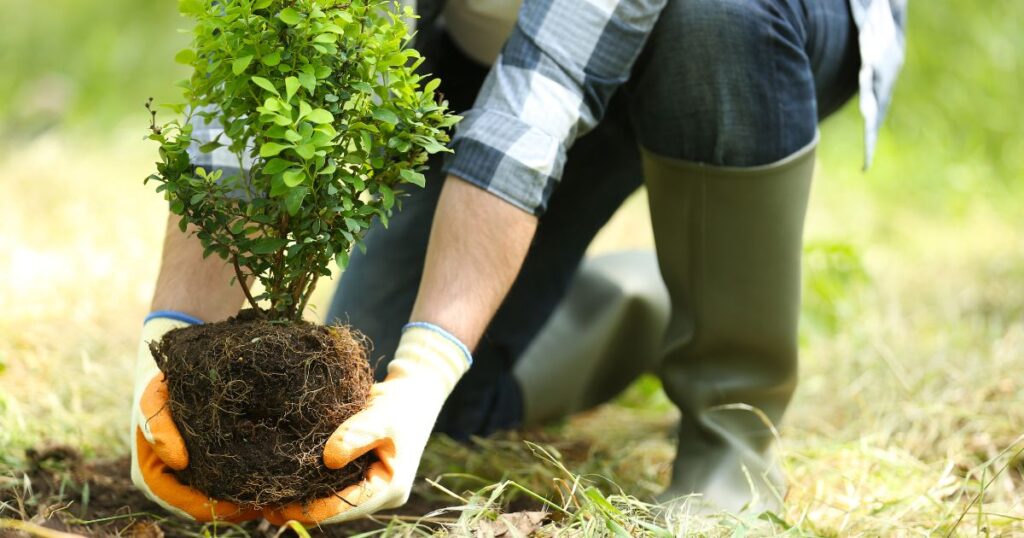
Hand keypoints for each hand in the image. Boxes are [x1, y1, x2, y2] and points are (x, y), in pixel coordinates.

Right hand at [130, 314, 260, 521]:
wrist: (177, 371)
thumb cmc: (163, 385)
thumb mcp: (154, 398)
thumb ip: (157, 424)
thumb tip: (178, 460)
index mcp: (154, 476)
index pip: (189, 506)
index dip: (217, 509)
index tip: (245, 503)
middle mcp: (175, 483)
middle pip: (211, 508)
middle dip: (240, 507)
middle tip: (274, 502)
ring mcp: (194, 476)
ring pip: (224, 498)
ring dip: (249, 497)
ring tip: (281, 492)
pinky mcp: (213, 465)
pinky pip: (233, 481)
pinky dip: (252, 481)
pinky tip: (278, 474)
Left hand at [263, 323, 471, 524]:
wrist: (413, 393)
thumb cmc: (400, 404)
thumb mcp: (383, 416)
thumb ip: (358, 434)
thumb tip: (329, 458)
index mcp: (390, 487)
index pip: (346, 506)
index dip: (311, 509)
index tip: (278, 506)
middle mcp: (378, 494)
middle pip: (334, 510)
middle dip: (300, 508)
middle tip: (261, 506)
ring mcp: (368, 487)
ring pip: (330, 501)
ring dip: (301, 499)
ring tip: (262, 500)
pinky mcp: (357, 476)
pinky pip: (330, 487)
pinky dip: (306, 486)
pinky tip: (279, 483)